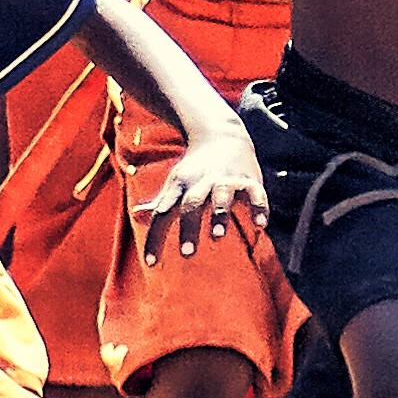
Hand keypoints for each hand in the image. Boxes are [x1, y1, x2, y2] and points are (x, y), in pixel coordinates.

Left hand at [131, 124, 265, 262]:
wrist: (220, 134)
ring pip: (221, 197)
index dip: (155, 238)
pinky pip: (255, 194)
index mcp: (180, 186)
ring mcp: (226, 180)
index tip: (151, 263)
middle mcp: (201, 182)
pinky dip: (258, 208)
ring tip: (217, 237)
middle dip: (189, 228)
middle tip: (187, 254)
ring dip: (219, 215)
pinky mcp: (250, 179)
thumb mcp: (175, 182)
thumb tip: (136, 214)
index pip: (163, 213)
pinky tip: (260, 225)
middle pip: (192, 205)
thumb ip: (160, 202)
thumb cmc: (194, 168)